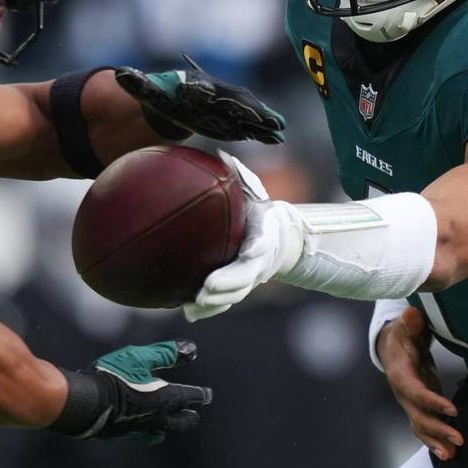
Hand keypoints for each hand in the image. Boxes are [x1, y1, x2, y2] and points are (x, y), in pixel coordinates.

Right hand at [53, 340, 211, 442]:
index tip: (207, 395)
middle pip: (179, 419)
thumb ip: (166, 354)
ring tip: (173, 427)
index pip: (189, 397)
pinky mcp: (123, 433)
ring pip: (161, 429)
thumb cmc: (113, 377)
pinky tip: (147, 435)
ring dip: (170, 426)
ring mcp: (139, 427)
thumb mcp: (140, 357)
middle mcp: (155, 416)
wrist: (85, 403)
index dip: (199, 395)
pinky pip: (141, 436)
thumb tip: (191, 350)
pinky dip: (148, 435)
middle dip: (188, 416)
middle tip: (195, 415)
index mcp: (164, 398)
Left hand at [114, 55, 285, 143]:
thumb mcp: (147, 89)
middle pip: (240, 101)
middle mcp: (220, 94)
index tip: (234, 105)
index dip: (224, 98)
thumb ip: (135, 82)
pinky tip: (277, 141)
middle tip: (270, 120)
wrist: (177, 98)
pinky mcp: (234, 120)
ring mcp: (229, 107)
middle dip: (254, 110)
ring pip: (250, 113)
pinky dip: (263, 132)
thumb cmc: (163, 94)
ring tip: (279, 132)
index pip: (215, 91)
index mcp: (201, 86)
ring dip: (264, 121)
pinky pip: (252, 125)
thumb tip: (119, 74)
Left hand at [182, 152, 303, 321]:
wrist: (279, 237)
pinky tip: (188, 313)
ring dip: (217, 303)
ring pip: (236, 294)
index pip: (262, 243)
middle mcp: (259, 260)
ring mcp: (251, 278)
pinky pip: (226, 302)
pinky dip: (209, 311)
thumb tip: (220, 153)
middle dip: (228, 284)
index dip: (256, 250)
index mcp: (264, 234)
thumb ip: (238, 175)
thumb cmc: (257, 209)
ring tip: (194, 305)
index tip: (247, 254)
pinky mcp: (240, 287)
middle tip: (206, 288)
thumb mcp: (252, 190)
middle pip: (247, 277)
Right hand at [377, 306, 462, 460]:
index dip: (431, 402)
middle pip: (418, 415)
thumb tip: (412, 314)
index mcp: (400, 374)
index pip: (415, 391)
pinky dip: (435, 441)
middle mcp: (403, 393)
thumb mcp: (405, 326)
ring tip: (452, 454)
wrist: (391, 346)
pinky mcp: (418, 407)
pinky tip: (449, 453)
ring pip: (420, 425)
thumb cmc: (402, 335)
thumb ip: (410, 323)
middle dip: (437, 428)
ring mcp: (409, 402)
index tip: (452, 410)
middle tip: (458, 438)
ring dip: (436, 440)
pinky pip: (424, 427)